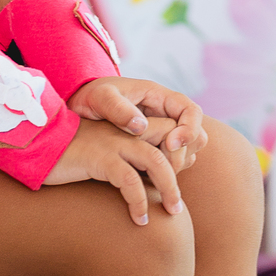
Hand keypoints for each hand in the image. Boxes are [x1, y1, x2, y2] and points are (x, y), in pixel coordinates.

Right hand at [44, 115, 189, 224]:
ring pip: (156, 160)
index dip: (179, 155)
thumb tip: (148, 184)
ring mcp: (112, 142)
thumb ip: (124, 158)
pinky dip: (139, 201)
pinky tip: (139, 219)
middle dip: (181, 171)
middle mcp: (124, 130)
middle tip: (178, 204)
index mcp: (128, 126)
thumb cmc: (69, 154)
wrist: (35, 145)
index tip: (175, 184)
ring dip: (169, 188)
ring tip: (171, 212)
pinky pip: (129, 180)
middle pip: (170, 142)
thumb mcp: (102, 151)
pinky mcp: (99, 158)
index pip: (169, 133)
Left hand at [68, 77, 205, 164]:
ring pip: (187, 152)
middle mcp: (166, 114)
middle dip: (184, 152)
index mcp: (158, 96)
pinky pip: (173, 163)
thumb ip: (117, 108)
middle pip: (196, 134)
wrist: (79, 108)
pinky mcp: (156, 148)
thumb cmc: (90, 97)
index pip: (191, 111)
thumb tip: (141, 127)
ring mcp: (163, 132)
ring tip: (152, 175)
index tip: (171, 145)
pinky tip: (145, 179)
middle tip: (162, 167)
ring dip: (177, 165)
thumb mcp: (99, 98)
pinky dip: (166, 172)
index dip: (188, 129)